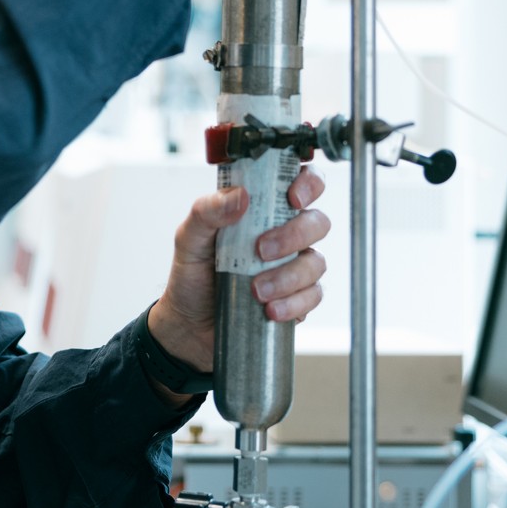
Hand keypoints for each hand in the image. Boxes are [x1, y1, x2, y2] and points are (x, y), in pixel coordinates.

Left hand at [148, 169, 331, 373]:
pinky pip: (313, 296)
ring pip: (317, 262)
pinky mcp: (298, 298)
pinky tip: (270, 310)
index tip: (293, 198)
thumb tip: (240, 196)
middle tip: (261, 250)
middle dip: (295, 235)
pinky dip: (294, 303)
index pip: (299, 182)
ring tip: (256, 291)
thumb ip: (207, 211)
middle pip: (317, 222)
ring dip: (289, 276)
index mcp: (261, 210)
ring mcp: (294, 266)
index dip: (308, 183)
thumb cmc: (192, 275)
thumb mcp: (188, 239)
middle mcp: (284, 233)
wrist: (189, 325)